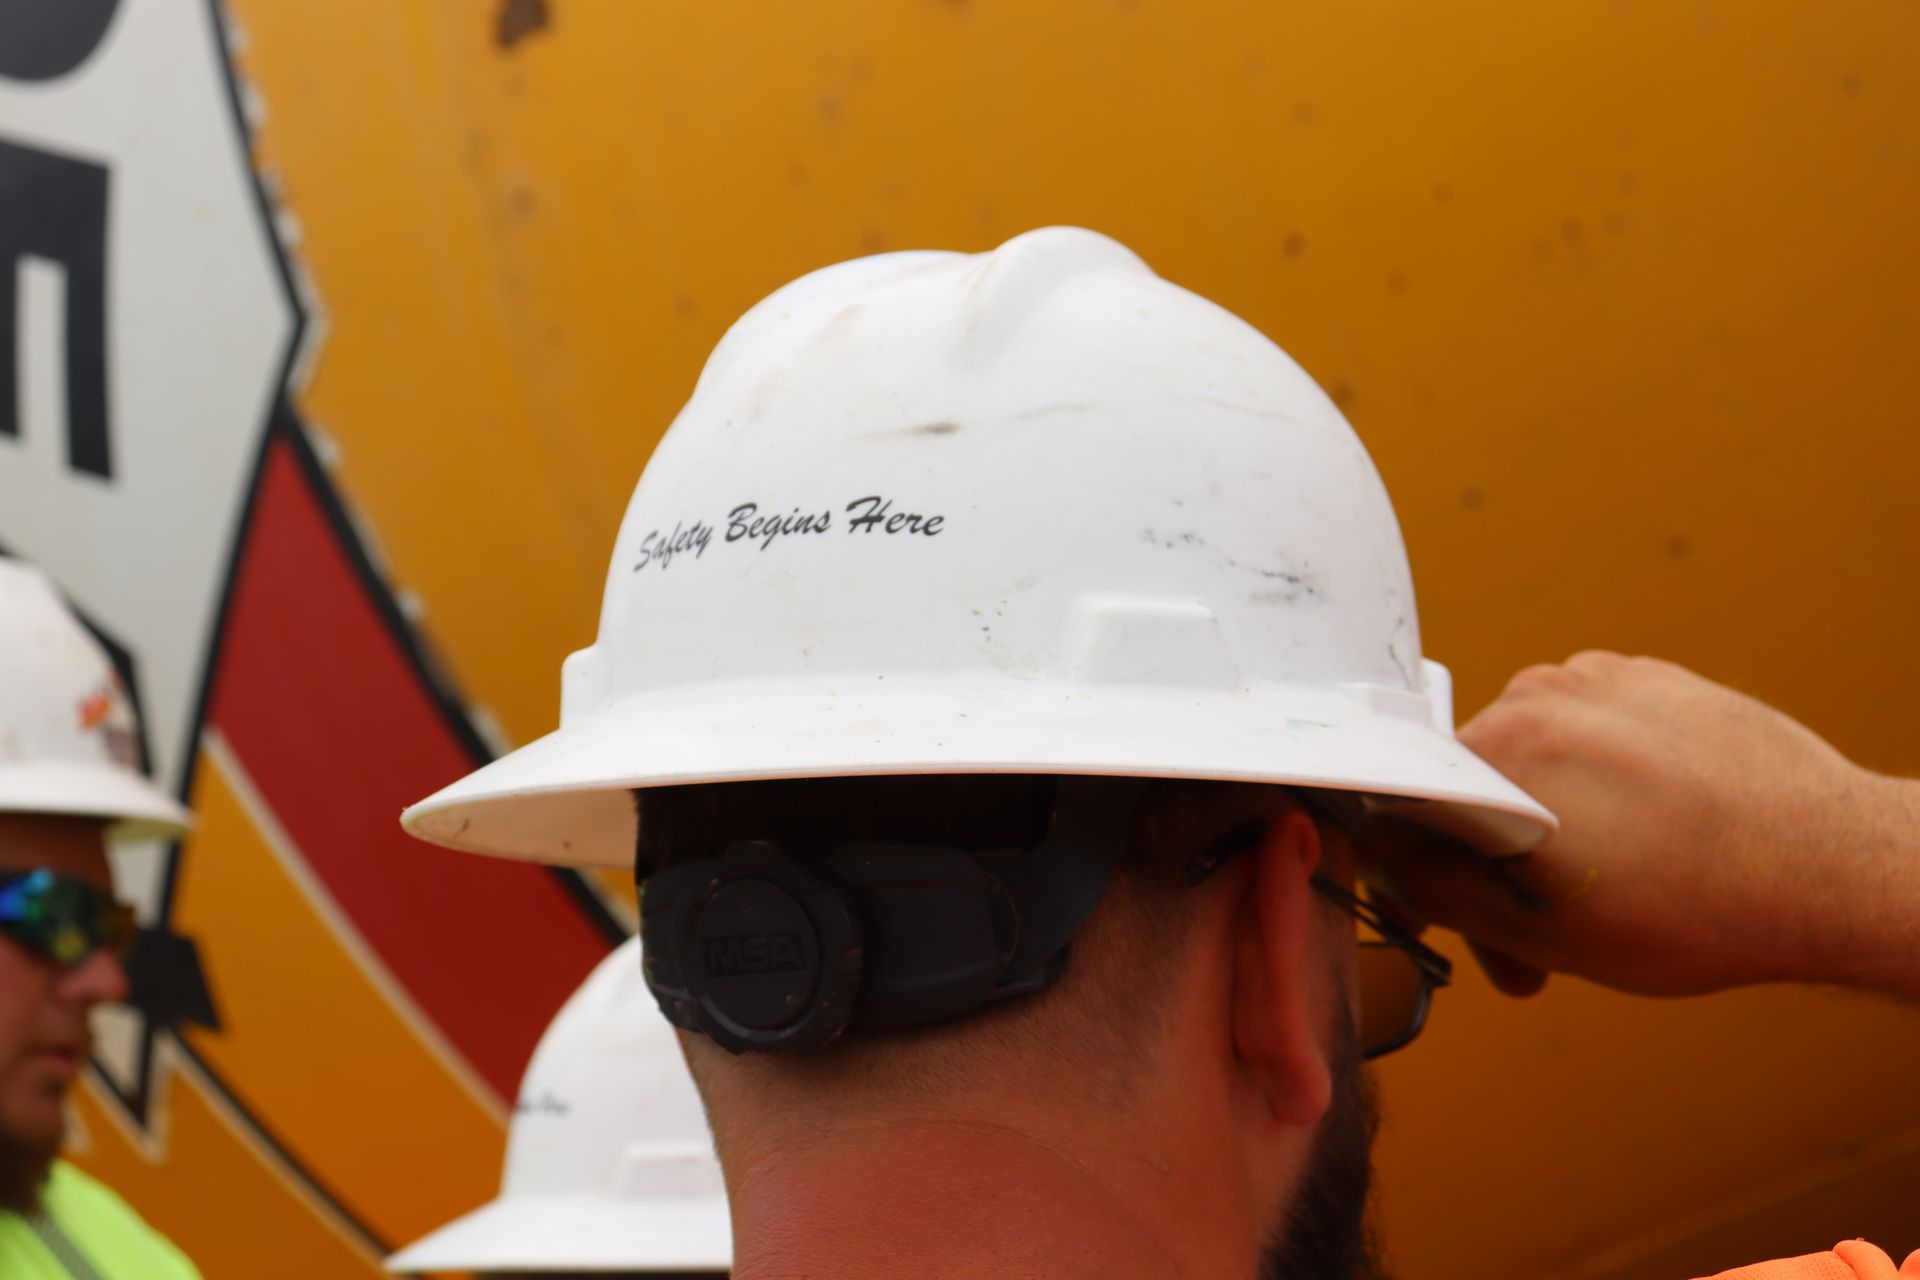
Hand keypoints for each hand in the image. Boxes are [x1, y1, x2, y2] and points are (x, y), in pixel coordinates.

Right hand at [1362, 651, 1910, 997]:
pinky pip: (1590, 728)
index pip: (1410, 807)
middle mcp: (1537, 695)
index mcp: (1499, 752)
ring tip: (1606, 881)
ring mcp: (1599, 677)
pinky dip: (1598, 780)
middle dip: (1492, 861)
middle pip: (1473, 780)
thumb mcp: (1542, 931)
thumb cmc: (1699, 907)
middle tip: (1539, 940)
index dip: (1420, 875)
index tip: (1447, 917)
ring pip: (1531, 755)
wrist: (1831, 865)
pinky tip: (1644, 833)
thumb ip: (1440, 888)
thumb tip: (1381, 856)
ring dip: (1545, 817)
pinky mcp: (1651, 677)